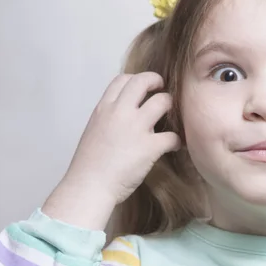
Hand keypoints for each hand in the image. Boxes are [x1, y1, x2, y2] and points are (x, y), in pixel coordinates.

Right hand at [63, 72, 179, 203]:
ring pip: (163, 101)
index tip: (144, 88)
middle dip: (157, 82)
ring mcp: (136, 128)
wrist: (88, 186)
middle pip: (144, 81)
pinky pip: (173, 136)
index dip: (137, 79)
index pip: (122, 79)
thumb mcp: (94, 130)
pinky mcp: (150, 146)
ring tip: (170, 119)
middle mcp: (120, 112)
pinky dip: (176, 141)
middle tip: (162, 92)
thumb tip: (124, 116)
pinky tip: (174, 146)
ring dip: (170, 108)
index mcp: (104, 108)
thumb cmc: (88, 165)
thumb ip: (109, 118)